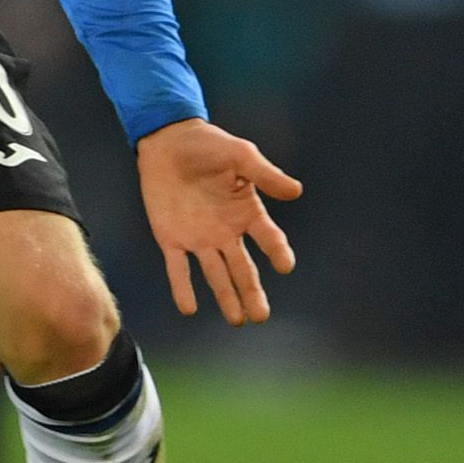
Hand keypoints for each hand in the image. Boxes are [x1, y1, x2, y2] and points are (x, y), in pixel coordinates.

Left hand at [133, 117, 301, 325]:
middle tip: (261, 316)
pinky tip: (189, 308)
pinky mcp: (171, 238)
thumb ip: (265, 174)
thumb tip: (296, 191)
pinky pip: (178, 268)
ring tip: (238, 320)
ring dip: (226, 297)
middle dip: (252, 292)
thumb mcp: (240, 155)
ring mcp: (199, 238)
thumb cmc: (208, 146)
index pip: (268, 238)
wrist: (167, 142)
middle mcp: (226, 232)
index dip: (278, 252)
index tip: (285, 265)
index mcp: (247, 213)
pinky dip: (182, 288)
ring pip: (216, 275)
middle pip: (243, 269)